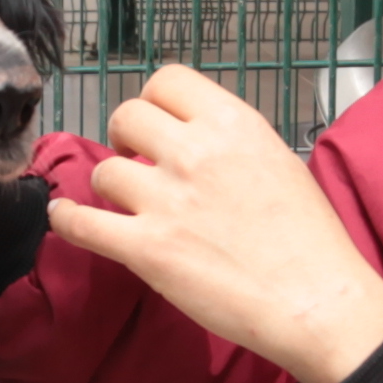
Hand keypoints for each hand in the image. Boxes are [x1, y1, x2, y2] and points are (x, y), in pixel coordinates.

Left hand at [42, 63, 382, 382]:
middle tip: (137, 162)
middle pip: (127, 116)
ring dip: (110, 187)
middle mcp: (195, 152)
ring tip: (125, 204)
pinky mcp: (147, 249)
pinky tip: (65, 217)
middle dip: (126, 137)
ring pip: (104, 172)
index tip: (159, 127)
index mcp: (233, 124)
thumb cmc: (310, 239)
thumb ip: (231, 142)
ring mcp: (167, 201)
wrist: (317, 301)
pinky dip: (67, 219)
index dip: (155, 103)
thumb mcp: (279, 162)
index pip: (168, 81)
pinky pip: (82, 223)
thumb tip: (193, 139)